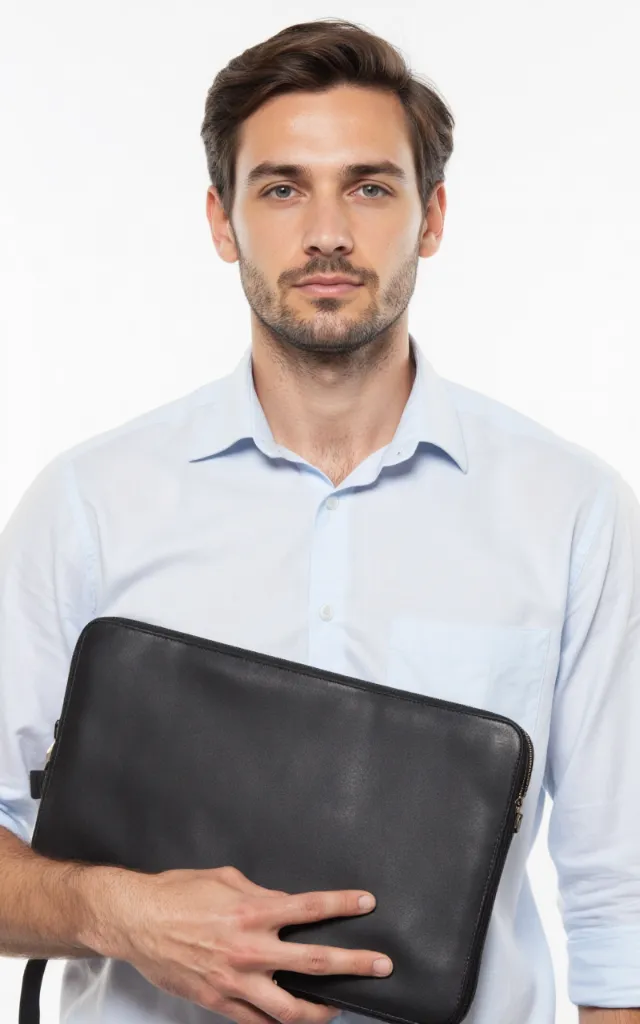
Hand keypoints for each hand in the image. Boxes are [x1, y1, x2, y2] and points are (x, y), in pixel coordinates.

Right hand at [105, 864, 392, 1023]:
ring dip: (321, 1010)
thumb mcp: (225, 879)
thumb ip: (259, 893)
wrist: (136, 920)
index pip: (310, 908)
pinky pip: (256, 1022)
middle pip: (314, 962)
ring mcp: (235, 981)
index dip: (342, 904)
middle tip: (381, 965)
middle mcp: (249, 949)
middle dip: (354, 964)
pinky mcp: (219, 1002)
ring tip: (340, 1008)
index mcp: (252, 911)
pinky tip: (293, 1022)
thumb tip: (282, 903)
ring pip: (290, 1008)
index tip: (367, 902)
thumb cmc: (178, 893)